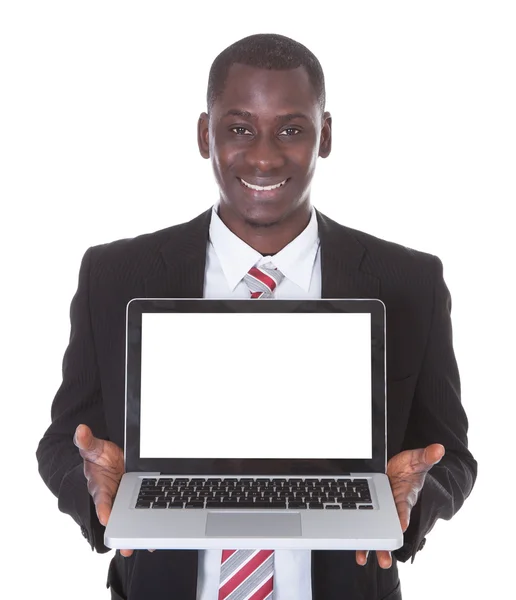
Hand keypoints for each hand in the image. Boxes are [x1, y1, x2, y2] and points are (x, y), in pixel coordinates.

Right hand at [74, 424, 137, 557]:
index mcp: (99, 487)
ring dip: (137, 533)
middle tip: (127, 547)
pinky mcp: (136, 501)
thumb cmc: (99, 457)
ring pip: (130, 521)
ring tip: (148, 545)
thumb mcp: (94, 448)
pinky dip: (149, 523)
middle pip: (117, 518)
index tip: (106, 517)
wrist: (110, 459)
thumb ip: (87, 442)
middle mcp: (112, 498)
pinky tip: (159, 534)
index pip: (100, 499)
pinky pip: (141, 514)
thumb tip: (81, 430)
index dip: (103, 508)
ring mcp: (124, 502)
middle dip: (122, 532)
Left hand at [356, 443, 444, 568]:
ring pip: (378, 533)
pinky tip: (356, 553)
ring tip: (363, 559)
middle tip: (384, 560)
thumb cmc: (408, 468)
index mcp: (406, 497)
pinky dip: (361, 539)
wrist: (399, 470)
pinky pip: (367, 528)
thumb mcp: (416, 460)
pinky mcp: (372, 512)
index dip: (403, 515)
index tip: (401, 525)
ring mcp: (383, 513)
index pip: (404, 507)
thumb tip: (439, 448)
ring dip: (372, 546)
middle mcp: (394, 509)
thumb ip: (426, 456)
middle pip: (390, 529)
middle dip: (387, 544)